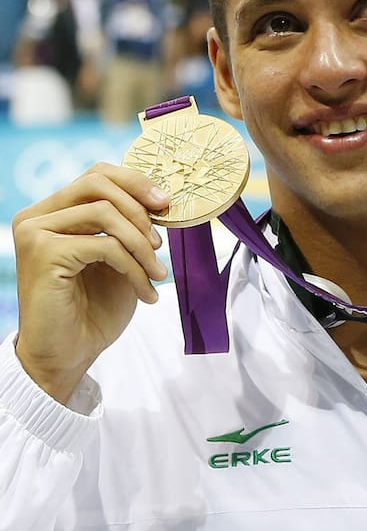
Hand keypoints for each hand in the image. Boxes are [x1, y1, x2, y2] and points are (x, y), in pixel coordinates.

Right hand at [12, 164, 169, 403]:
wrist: (69, 355)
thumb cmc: (94, 309)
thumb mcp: (120, 259)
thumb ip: (129, 226)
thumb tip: (161, 198)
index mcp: (53, 213)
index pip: (96, 175)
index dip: (136, 182)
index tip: (166, 204)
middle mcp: (37, 217)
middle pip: (97, 182)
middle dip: (140, 208)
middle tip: (162, 241)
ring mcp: (35, 233)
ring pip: (105, 213)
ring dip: (142, 245)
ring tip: (157, 273)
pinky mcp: (43, 254)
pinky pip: (106, 246)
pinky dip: (134, 267)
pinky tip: (146, 292)